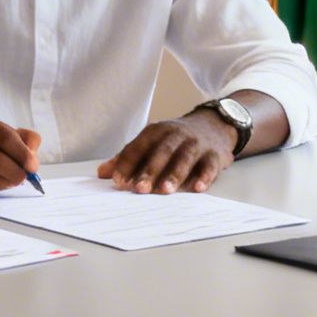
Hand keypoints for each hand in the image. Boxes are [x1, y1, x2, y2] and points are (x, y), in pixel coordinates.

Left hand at [97, 113, 233, 193]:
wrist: (213, 126)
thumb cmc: (175, 140)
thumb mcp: (151, 142)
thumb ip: (128, 157)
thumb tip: (102, 173)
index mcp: (156, 132)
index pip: (138, 147)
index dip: (127, 163)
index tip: (118, 181)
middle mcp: (176, 135)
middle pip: (161, 152)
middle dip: (150, 171)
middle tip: (139, 189)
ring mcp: (196, 144)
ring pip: (184, 158)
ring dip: (174, 174)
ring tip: (165, 190)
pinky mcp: (214, 155)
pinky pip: (209, 165)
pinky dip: (204, 176)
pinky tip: (198, 188)